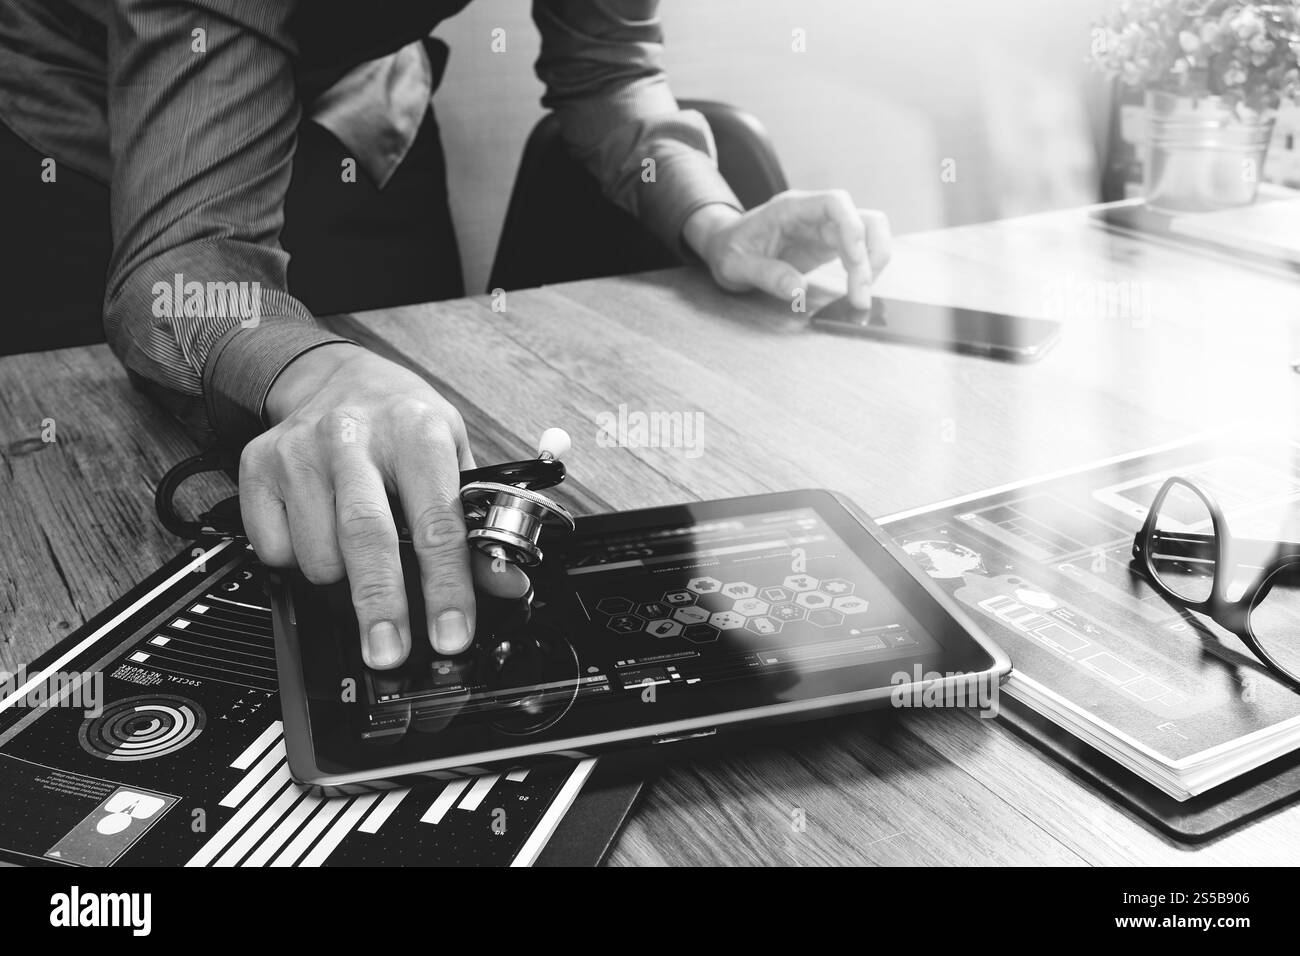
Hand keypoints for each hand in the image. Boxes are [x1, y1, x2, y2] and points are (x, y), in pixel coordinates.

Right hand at [240, 344, 528, 669]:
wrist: (335, 375)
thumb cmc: (404, 423)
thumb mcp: (456, 457)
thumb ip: (478, 523)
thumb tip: (503, 584)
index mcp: (417, 432)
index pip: (437, 521)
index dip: (446, 586)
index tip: (451, 634)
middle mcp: (354, 436)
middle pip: (367, 536)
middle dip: (380, 605)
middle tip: (388, 654)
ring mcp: (300, 451)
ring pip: (316, 552)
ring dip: (340, 582)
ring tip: (359, 561)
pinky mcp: (258, 466)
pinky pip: (274, 548)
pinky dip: (297, 563)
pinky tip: (317, 534)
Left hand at [684, 190, 891, 309]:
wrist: (725, 246)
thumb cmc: (729, 250)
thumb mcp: (736, 266)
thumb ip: (766, 275)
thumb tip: (798, 290)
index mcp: (791, 209)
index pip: (835, 203)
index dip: (852, 228)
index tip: (855, 262)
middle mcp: (813, 214)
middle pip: (862, 219)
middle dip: (870, 254)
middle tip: (861, 292)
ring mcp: (824, 228)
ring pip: (868, 233)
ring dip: (874, 261)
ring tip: (861, 294)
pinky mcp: (828, 244)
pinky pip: (859, 249)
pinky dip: (865, 268)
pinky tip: (857, 290)